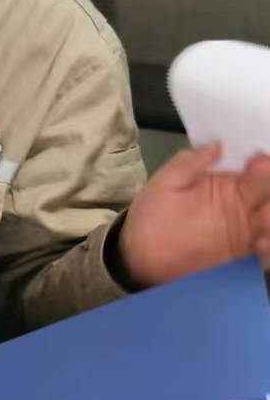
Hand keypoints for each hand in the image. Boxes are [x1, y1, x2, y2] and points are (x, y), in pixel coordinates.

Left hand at [119, 144, 269, 286]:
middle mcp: (242, 204)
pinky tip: (260, 246)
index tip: (262, 161)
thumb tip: (217, 144)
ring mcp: (246, 230)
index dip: (263, 164)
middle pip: (269, 194)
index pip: (255, 169)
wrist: (142, 255)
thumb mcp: (166, 183)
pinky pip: (266, 250)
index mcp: (226, 183)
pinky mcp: (244, 254)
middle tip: (269, 196)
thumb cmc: (152, 214)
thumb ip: (189, 163)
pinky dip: (268, 248)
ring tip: (264, 223)